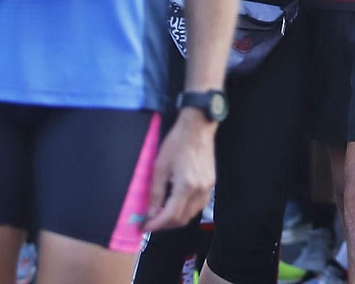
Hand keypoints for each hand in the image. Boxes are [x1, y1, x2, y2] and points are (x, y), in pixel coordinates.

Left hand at [145, 110, 216, 230]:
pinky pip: (198, 205)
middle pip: (182, 219)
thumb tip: (150, 213)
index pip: (170, 216)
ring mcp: (207, 188)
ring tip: (161, 214)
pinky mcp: (210, 184)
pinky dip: (186, 210)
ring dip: (175, 219)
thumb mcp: (160, 166)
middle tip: (150, 221)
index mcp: (186, 186)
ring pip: (191, 214)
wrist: (197, 127)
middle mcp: (199, 191)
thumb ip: (155, 193)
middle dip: (164, 224)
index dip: (156, 225)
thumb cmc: (176, 143)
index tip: (144, 227)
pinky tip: (176, 204)